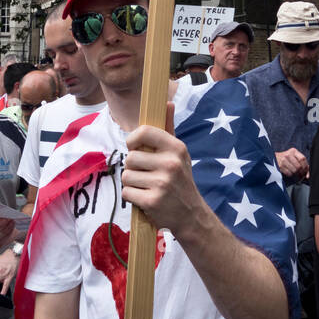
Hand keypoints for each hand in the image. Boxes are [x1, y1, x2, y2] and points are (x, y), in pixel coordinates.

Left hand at [122, 113, 202, 238]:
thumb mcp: (179, 154)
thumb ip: (169, 128)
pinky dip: (132, 197)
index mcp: (176, 148)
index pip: (143, 132)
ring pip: (126, 175)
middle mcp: (170, 163)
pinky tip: (146, 199)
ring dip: (132, 183)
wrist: (192, 216)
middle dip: (133, 168)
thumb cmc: (181, 181)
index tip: (135, 147)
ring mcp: (162, 183)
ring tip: (147, 187)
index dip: (133, 140)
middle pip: (130, 158)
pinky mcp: (152, 201)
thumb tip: (168, 102)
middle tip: (147, 175)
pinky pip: (127, 193)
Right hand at [275, 148, 308, 181]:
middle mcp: (288, 155)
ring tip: (298, 176)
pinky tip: (292, 175)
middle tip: (302, 175)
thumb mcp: (295, 157)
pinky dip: (292, 176)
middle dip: (302, 173)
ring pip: (294, 171)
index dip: (306, 166)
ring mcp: (283, 160)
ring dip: (297, 175)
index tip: (306, 171)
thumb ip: (302, 163)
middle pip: (299, 166)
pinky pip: (289, 173)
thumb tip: (307, 175)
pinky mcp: (280, 166)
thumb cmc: (287, 158)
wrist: (275, 157)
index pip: (302, 159)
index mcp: (293, 151)